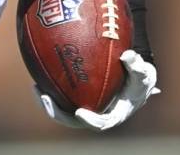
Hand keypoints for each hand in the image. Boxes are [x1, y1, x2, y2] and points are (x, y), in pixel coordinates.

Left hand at [35, 50, 159, 130]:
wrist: (132, 78)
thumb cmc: (138, 78)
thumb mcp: (143, 72)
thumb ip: (136, 65)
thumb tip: (126, 55)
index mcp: (113, 114)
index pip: (102, 123)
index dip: (90, 121)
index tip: (80, 112)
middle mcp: (96, 115)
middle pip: (73, 121)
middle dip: (58, 113)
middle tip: (45, 97)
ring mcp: (84, 108)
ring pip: (63, 111)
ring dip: (48, 103)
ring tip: (36, 88)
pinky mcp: (75, 100)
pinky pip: (60, 99)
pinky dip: (50, 91)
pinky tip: (38, 78)